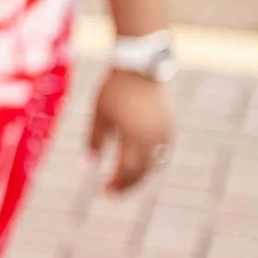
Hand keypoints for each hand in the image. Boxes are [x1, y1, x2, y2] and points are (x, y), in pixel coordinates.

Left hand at [89, 68, 174, 193]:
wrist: (141, 66)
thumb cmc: (115, 89)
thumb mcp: (99, 113)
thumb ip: (94, 139)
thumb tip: (88, 163)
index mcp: (135, 137)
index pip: (128, 170)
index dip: (117, 183)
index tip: (104, 191)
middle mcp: (154, 139)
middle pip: (143, 171)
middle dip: (128, 183)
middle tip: (112, 191)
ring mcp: (165, 133)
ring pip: (155, 164)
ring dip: (140, 174)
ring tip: (124, 179)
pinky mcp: (170, 126)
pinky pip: (162, 153)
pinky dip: (151, 162)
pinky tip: (139, 163)